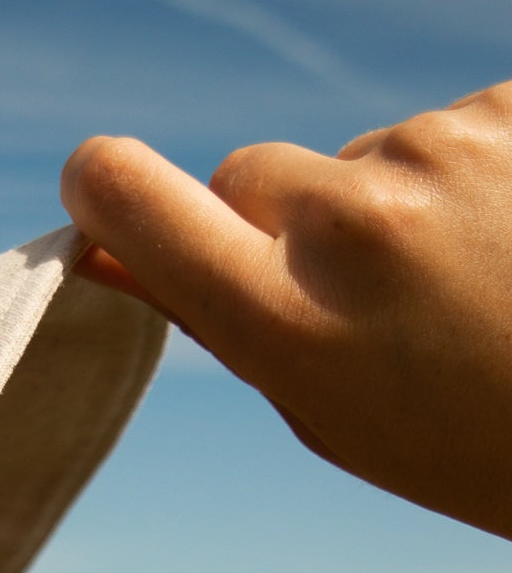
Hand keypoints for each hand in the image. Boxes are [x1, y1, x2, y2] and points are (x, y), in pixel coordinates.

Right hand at [62, 83, 511, 540]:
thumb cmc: (475, 443)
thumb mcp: (328, 411)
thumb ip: (221, 322)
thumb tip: (106, 251)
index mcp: (288, 319)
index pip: (134, 197)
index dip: (106, 190)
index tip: (101, 195)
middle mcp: (354, 219)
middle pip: (251, 176)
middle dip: (277, 224)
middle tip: (359, 302)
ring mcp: (444, 147)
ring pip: (358, 157)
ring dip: (389, 206)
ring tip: (468, 280)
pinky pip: (449, 129)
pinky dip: (467, 176)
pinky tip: (510, 240)